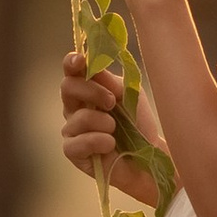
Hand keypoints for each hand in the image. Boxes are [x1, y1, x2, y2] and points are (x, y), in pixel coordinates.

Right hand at [59, 53, 159, 206]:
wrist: (148, 156)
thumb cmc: (138, 123)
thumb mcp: (130, 95)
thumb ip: (110, 81)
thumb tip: (91, 65)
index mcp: (88, 89)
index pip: (71, 70)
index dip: (71, 62)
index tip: (80, 61)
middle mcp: (75, 107)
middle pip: (67, 87)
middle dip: (92, 92)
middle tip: (112, 102)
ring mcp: (72, 129)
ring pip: (78, 118)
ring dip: (103, 123)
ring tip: (116, 131)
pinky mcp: (73, 152)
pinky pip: (77, 143)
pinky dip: (98, 142)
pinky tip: (110, 145)